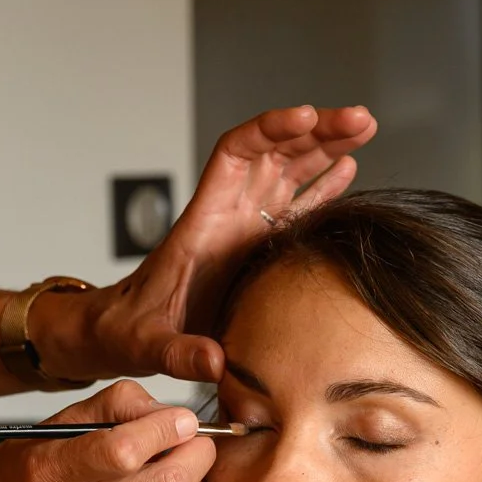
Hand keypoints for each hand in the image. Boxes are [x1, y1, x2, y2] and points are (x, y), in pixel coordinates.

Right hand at [0, 380, 214, 481]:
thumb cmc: (18, 473)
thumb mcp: (50, 425)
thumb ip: (111, 406)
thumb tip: (168, 413)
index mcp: (49, 470)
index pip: (123, 451)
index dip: (166, 429)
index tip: (182, 418)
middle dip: (197, 454)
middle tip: (195, 440)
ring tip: (182, 466)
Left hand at [40, 105, 376, 384]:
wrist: (118, 337)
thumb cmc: (125, 333)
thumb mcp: (147, 345)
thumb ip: (179, 353)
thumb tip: (215, 363)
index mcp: (202, 223)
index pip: (234, 154)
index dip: (270, 131)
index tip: (305, 118)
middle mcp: (227, 217)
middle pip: (273, 153)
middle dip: (315, 130)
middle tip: (359, 118)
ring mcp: (244, 230)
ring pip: (287, 172)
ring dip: (324, 147)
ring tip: (363, 127)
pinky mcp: (256, 249)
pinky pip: (293, 207)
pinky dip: (320, 186)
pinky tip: (347, 169)